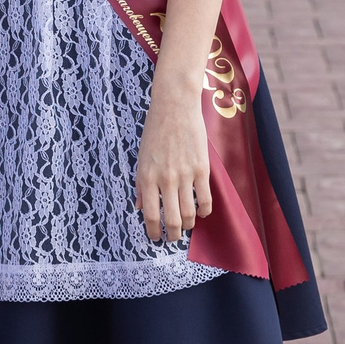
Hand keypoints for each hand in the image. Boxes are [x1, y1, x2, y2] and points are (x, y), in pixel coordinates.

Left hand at [134, 78, 211, 242]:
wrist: (174, 105)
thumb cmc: (155, 130)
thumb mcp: (141, 157)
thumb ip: (141, 183)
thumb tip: (139, 206)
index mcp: (147, 176)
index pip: (150, 214)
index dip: (153, 231)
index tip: (155, 238)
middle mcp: (165, 179)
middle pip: (172, 219)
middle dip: (173, 234)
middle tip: (173, 237)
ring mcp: (185, 174)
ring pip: (190, 213)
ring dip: (189, 225)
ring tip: (187, 226)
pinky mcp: (202, 168)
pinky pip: (205, 199)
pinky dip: (205, 211)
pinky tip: (202, 212)